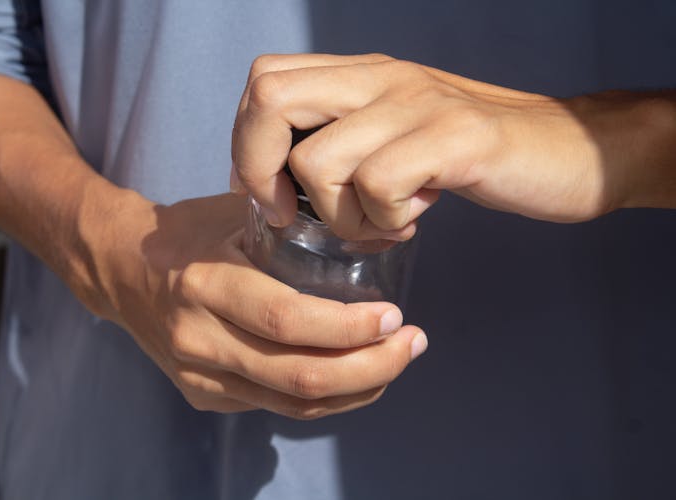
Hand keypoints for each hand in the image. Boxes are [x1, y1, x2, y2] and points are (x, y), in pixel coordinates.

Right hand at [92, 193, 426, 418]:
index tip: (394, 316)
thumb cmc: (189, 231)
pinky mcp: (205, 395)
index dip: (347, 327)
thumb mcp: (237, 212)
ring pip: (293, 403)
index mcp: (205, 284)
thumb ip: (301, 223)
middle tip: (412, 343)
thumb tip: (387, 235)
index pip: (285, 319)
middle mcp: (199, 339)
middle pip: (297, 376)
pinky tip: (359, 375)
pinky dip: (327, 397)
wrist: (120, 269)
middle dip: (369, 368)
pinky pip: (277, 406)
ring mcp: (200, 375)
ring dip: (358, 389)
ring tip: (397, 360)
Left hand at [231, 53, 675, 239]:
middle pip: (270, 100)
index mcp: (361, 75)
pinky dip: (386, 222)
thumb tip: (277, 185)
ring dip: (339, 217)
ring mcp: (417, 105)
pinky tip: (414, 221)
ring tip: (380, 224)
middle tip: (294, 215)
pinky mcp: (455, 139)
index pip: (265, 82)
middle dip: (262, 173)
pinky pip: (380, 186)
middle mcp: (381, 78)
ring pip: (319, 162)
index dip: (247, 145)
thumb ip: (342, 144)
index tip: (270, 195)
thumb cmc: (469, 156)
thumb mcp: (395, 135)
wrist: (568, 150)